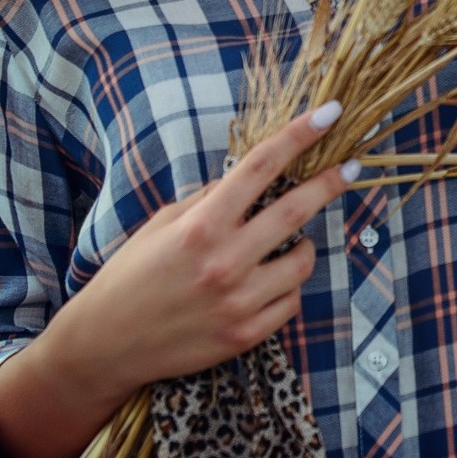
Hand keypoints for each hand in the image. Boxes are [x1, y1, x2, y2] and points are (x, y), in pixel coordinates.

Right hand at [42, 100, 358, 405]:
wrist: (105, 343)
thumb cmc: (131, 275)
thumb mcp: (162, 224)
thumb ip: (209, 200)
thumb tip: (250, 178)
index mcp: (200, 225)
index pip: (260, 167)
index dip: (299, 135)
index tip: (329, 114)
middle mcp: (223, 261)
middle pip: (295, 211)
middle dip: (329, 184)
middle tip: (350, 168)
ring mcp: (237, 301)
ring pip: (301, 262)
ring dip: (303, 246)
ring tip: (288, 244)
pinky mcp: (245, 335)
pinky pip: (290, 301)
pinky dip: (286, 287)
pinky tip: (268, 283)